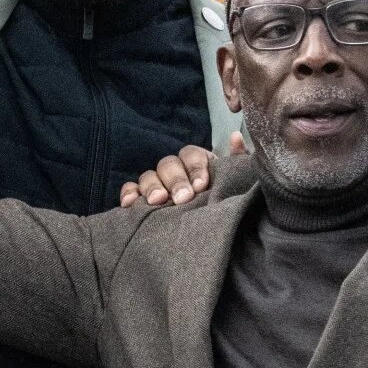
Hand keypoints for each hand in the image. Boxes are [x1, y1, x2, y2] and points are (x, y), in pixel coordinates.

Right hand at [117, 131, 245, 207]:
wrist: (215, 230)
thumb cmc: (224, 202)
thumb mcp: (235, 183)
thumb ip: (238, 162)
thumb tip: (235, 137)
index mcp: (197, 164)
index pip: (191, 155)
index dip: (195, 168)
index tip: (202, 185)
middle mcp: (175, 171)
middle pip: (168, 164)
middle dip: (175, 181)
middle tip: (183, 198)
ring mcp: (156, 184)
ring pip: (148, 176)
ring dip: (152, 187)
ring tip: (158, 201)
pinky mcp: (141, 198)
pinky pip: (130, 190)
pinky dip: (129, 194)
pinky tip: (130, 204)